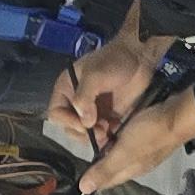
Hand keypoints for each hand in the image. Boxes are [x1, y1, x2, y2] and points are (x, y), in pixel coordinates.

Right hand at [46, 30, 167, 152]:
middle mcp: (76, 103)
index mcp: (66, 90)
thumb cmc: (113, 61)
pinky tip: (116, 127)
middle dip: (83, 133)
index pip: (56, 114)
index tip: (85, 125)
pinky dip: (108, 135)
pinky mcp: (107, 116)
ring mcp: (92, 111)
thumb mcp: (94, 76)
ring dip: (96, 136)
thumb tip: (85, 122)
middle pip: (70, 128)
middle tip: (101, 130)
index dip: (68, 122)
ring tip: (108, 129)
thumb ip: (84, 98)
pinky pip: (102, 133)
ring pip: (86, 134)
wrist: (138, 58)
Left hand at [84, 86, 194, 193]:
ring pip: (120, 153)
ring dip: (107, 146)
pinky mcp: (148, 136)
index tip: (78, 169)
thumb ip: (104, 169)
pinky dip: (117, 135)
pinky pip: (128, 140)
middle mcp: (137, 164)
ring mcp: (144, 150)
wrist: (178, 113)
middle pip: (112, 167)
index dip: (91, 178)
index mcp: (130, 171)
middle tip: (86, 145)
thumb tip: (84, 189)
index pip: (106, 182)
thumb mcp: (124, 152)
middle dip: (98, 160)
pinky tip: (114, 125)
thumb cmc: (151, 133)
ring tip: (97, 133)